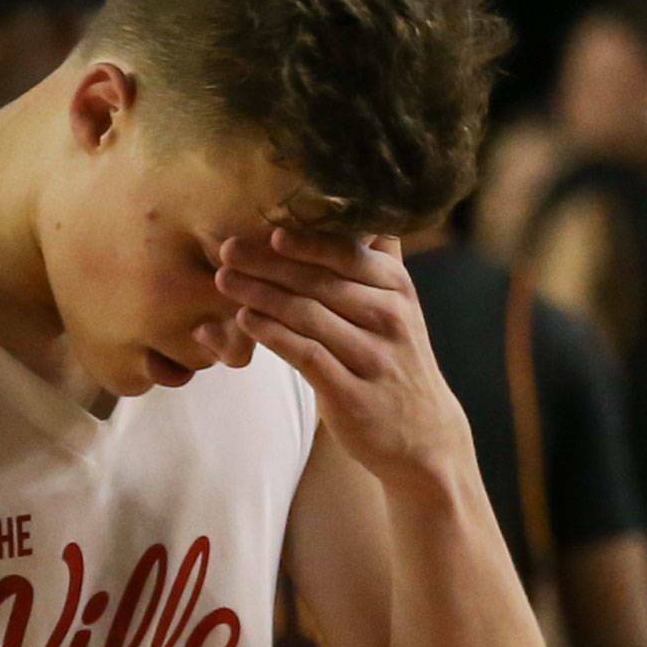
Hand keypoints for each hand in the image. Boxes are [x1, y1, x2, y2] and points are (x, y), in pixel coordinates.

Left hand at [211, 229, 470, 490]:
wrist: (422, 434)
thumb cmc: (395, 360)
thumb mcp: (400, 307)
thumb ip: (380, 263)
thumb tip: (364, 212)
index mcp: (397, 288)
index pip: (347, 254)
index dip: (306, 241)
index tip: (266, 228)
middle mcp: (389, 317)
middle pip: (320, 282)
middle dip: (268, 263)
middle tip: (225, 249)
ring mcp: (371, 356)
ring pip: (309, 315)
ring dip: (260, 295)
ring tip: (223, 280)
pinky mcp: (351, 392)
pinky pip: (305, 355)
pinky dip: (272, 335)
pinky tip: (245, 322)